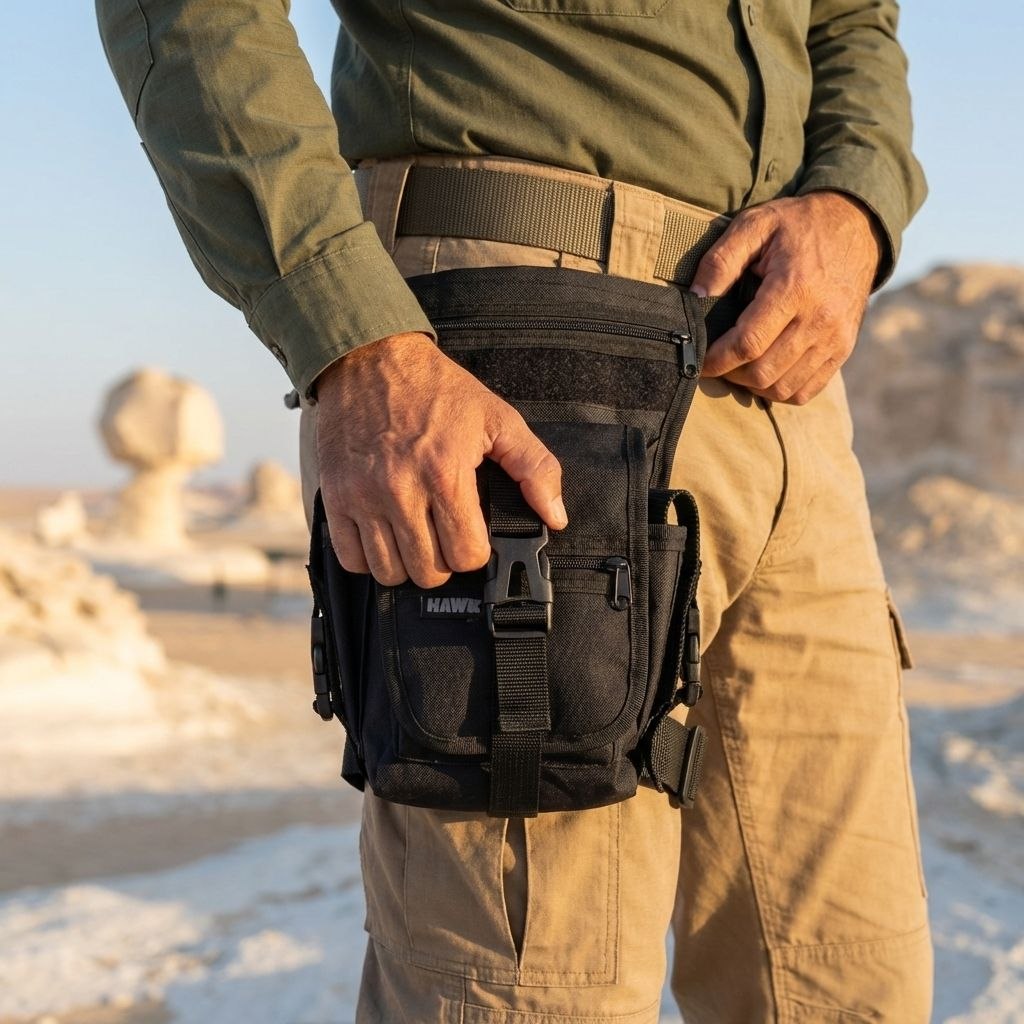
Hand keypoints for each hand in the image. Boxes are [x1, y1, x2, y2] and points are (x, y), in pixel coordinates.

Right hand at [315, 332, 566, 587]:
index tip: (473, 536)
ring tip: (416, 540)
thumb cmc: (434, 388)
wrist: (370, 358)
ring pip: (389, 572)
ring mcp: (363, 496)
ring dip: (408, 564)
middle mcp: (401, 490)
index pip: (467, 555)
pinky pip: (350, 559)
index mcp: (445, 473)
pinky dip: (369, 558)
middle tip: (445, 538)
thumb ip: (535, 468)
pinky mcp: (335, 496)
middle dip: (444, 562)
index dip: (477, 552)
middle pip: (428, 571)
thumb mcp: (497, 417)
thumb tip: (555, 516)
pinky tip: (384, 538)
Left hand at [691, 191, 882, 404]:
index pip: (748, 343)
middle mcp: (820, 318)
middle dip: (731, 374)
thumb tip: (696, 295)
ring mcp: (835, 338)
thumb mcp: (756, 224)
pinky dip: (780, 391)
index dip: (717, 360)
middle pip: (764, 372)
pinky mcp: (844, 349)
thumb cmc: (798, 225)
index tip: (699, 361)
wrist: (858, 226)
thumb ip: (722, 259)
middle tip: (718, 361)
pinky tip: (766, 372)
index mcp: (795, 287)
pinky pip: (807, 390)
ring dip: (753, 386)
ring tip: (739, 366)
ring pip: (783, 388)